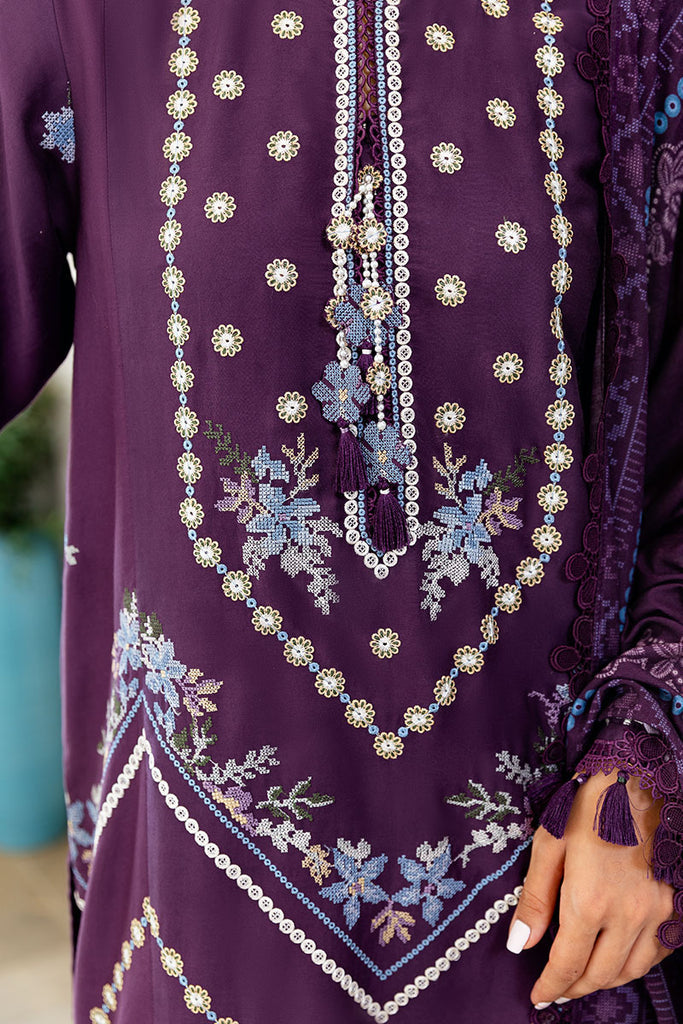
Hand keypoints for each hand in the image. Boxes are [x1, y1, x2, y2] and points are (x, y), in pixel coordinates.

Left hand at [506, 770, 673, 1007]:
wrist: (636, 779)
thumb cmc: (588, 806)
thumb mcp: (549, 845)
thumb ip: (536, 900)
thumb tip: (520, 945)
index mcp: (591, 901)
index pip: (567, 963)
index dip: (550, 985)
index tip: (538, 995)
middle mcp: (629, 915)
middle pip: (600, 974)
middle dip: (574, 986)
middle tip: (556, 988)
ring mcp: (658, 912)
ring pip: (631, 970)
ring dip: (604, 979)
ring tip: (583, 977)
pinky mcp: (676, 906)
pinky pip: (657, 953)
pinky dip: (635, 963)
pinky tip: (618, 956)